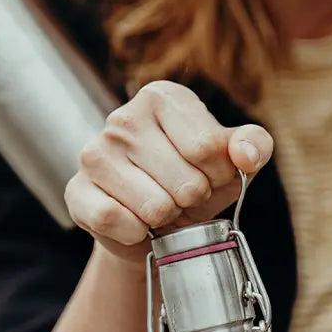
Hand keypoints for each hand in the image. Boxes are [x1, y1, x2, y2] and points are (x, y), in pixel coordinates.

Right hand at [65, 81, 273, 263]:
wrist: (153, 225)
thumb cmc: (195, 182)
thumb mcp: (234, 163)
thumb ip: (254, 146)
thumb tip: (246, 155)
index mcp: (163, 97)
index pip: (209, 148)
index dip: (220, 176)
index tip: (210, 176)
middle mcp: (123, 118)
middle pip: (186, 181)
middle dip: (192, 199)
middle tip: (180, 195)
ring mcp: (94, 153)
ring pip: (154, 206)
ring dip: (165, 218)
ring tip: (158, 206)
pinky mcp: (77, 190)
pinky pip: (116, 221)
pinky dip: (136, 233)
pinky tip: (135, 222)